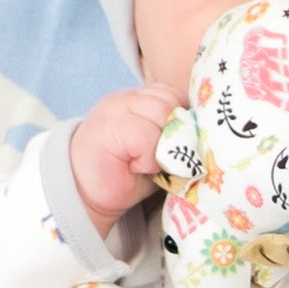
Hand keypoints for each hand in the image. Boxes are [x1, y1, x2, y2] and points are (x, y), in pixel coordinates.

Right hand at [69, 84, 183, 237]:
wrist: (84, 194)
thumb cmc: (123, 176)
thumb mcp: (156, 152)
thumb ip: (175, 137)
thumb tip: (203, 137)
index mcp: (139, 99)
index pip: (175, 93)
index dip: (183, 120)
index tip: (177, 147)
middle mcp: (128, 98)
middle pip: (172, 101)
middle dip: (176, 134)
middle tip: (163, 160)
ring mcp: (116, 109)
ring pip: (163, 114)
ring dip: (163, 146)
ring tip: (148, 164)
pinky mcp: (110, 128)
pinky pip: (147, 136)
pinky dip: (149, 158)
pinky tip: (137, 167)